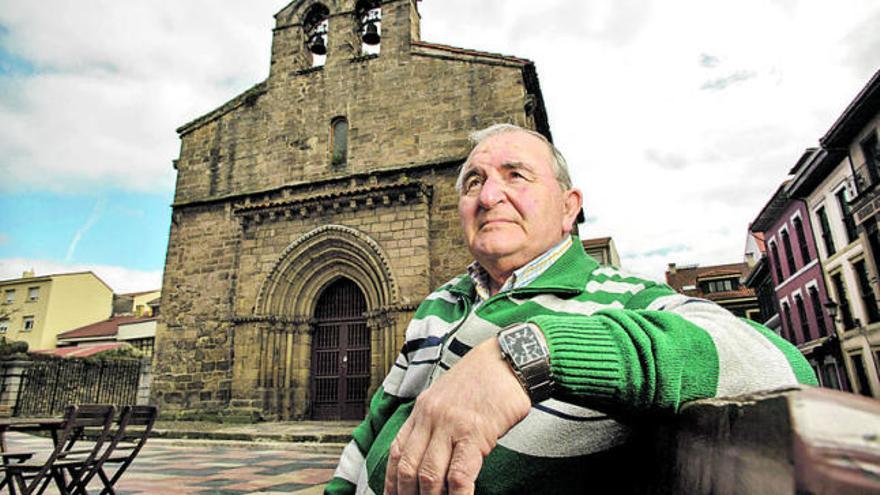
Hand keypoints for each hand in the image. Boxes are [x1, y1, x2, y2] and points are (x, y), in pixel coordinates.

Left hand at [384, 337, 531, 494]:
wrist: (508, 359)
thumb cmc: (484, 379)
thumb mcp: (449, 396)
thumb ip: (436, 422)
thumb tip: (432, 454)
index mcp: (422, 409)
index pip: (397, 451)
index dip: (392, 481)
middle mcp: (430, 417)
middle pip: (409, 468)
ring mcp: (451, 426)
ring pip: (429, 475)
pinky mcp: (474, 434)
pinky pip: (459, 475)